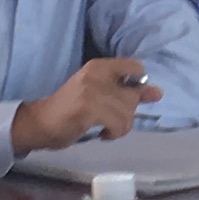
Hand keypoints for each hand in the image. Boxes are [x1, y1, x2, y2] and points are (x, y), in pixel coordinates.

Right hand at [15, 54, 161, 152]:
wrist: (40, 123)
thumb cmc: (71, 109)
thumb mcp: (101, 95)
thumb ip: (128, 92)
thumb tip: (158, 92)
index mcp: (99, 66)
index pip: (135, 67)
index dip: (138, 86)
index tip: (125, 100)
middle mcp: (96, 74)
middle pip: (133, 96)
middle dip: (126, 114)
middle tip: (110, 119)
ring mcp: (92, 90)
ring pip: (127, 112)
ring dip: (120, 127)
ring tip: (106, 127)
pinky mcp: (88, 108)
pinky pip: (118, 124)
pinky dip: (114, 133)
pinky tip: (103, 133)